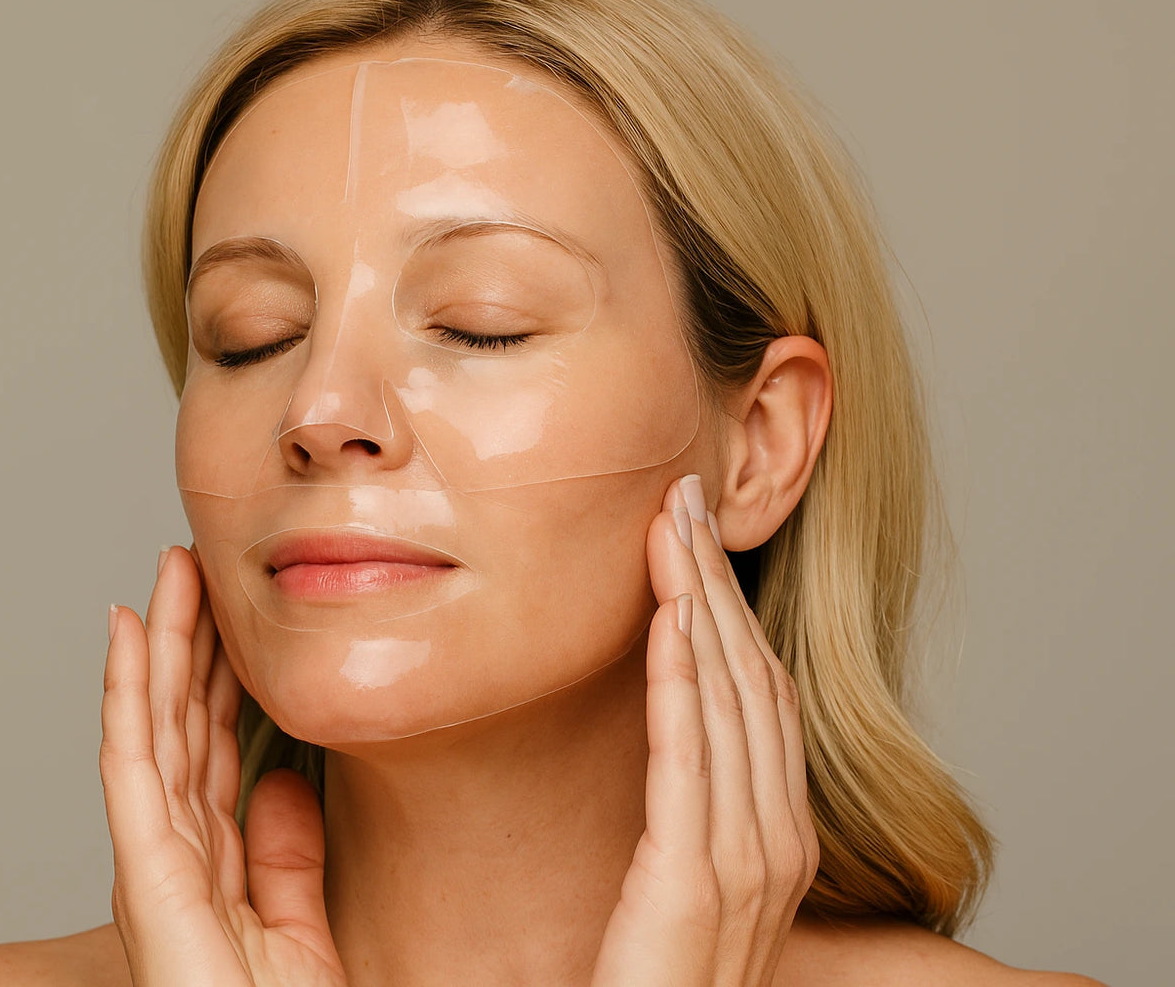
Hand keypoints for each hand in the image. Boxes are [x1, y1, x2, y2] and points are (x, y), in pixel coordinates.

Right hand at [100, 546, 347, 986]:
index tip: (229, 615)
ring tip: (164, 573)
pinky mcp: (147, 873)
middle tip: (192, 566)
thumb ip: (285, 856)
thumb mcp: (296, 929)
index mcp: (212, 862)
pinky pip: (133, 764)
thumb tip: (284, 780)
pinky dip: (128, 694)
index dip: (217, 679)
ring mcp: (153, 859)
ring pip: (152, 726)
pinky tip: (131, 633)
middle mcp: (173, 852)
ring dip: (156, 646)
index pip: (211, 749)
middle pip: (177, 725)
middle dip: (184, 644)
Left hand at [591, 475, 819, 985]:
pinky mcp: (692, 885)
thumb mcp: (687, 878)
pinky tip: (672, 618)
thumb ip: (693, 809)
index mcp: (776, 834)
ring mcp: (745, 863)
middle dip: (720, 582)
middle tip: (684, 495)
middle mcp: (776, 840)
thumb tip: (675, 735)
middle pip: (754, 680)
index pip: (762, 694)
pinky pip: (690, 761)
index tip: (695, 532)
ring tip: (673, 525)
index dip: (734, 606)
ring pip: (732, 703)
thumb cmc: (656, 976)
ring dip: (702, 605)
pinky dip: (685, 682)